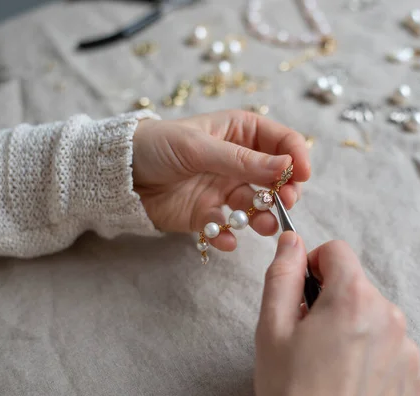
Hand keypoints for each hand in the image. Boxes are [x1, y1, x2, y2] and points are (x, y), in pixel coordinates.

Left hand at [132, 110, 310, 250]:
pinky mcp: (209, 214)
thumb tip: (287, 167)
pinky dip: (229, 235)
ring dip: (264, 216)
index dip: (296, 156)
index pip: (281, 141)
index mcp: (240, 132)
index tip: (302, 175)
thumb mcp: (200, 147)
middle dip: (285, 190)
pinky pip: (228, 227)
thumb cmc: (157, 145)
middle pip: (276, 177)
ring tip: (265, 225)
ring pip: (257, 205)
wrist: (118, 174)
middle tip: (286, 202)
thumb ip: (243, 160)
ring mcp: (225, 189)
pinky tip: (225, 239)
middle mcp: (239, 161)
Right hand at [254, 232, 419, 395]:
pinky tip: (350, 382)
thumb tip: (292, 241)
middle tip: (309, 340)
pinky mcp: (416, 376)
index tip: (303, 294)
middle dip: (331, 302)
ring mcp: (408, 349)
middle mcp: (390, 317)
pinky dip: (371, 354)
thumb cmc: (292, 395)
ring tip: (329, 366)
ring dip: (352, 329)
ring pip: (373, 317)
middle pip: (356, 286)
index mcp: (354, 299)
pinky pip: (390, 347)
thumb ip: (282, 276)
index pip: (337, 251)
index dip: (313, 265)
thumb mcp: (272, 331)